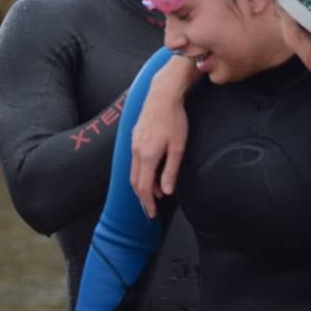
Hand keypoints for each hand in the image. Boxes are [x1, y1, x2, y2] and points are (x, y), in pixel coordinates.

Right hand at [130, 56, 198, 217]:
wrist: (162, 97)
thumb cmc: (174, 120)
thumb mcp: (178, 147)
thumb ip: (171, 170)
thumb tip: (166, 191)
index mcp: (147, 156)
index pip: (144, 187)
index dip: (148, 203)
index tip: (153, 214)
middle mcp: (136, 152)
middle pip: (135, 182)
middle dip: (143, 198)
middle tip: (151, 210)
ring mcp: (133, 145)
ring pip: (133, 172)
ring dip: (142, 186)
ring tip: (154, 195)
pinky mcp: (134, 139)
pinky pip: (134, 162)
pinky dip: (140, 174)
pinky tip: (150, 174)